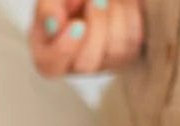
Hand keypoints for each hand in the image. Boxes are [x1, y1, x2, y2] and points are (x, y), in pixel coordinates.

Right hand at [29, 0, 144, 76]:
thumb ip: (47, 9)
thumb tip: (55, 24)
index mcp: (47, 52)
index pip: (51, 65)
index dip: (64, 50)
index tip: (77, 24)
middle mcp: (74, 64)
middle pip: (87, 63)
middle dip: (96, 26)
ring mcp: (102, 63)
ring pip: (115, 52)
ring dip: (114, 15)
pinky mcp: (126, 55)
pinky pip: (133, 41)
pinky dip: (129, 15)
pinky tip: (121, 2)